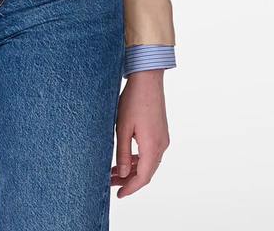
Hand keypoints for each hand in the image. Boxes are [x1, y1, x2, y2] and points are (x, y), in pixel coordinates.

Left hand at [111, 68, 169, 197]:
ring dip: (132, 169)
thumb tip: (121, 174)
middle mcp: (161, 145)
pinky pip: (150, 153)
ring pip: (148, 163)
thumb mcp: (123, 128)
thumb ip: (121, 153)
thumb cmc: (133, 100)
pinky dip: (138, 159)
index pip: (142, 177)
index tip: (118, 195)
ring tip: (114, 171)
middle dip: (129, 180)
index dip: (130, 188)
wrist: (148, 79)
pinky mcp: (161, 131)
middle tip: (110, 182)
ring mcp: (163, 138)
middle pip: (146, 172)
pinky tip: (125, 157)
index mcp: (152, 147)